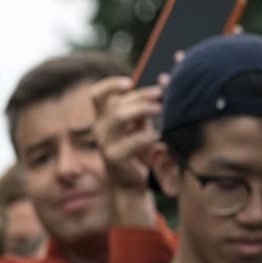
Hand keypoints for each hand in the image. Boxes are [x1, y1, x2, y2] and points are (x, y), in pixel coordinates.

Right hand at [91, 76, 162, 195]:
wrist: (132, 183)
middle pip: (116, 102)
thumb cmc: (138, 150)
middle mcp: (100, 129)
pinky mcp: (114, 157)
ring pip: (118, 116)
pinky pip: (132, 140)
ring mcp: (105, 144)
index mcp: (104, 119)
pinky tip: (159, 136)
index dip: (111, 85)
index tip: (130, 82)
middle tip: (160, 94)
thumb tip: (164, 80)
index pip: (97, 95)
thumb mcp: (140, 124)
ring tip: (160, 109)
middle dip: (140, 96)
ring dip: (142, 109)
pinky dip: (148, 135)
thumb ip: (145, 105)